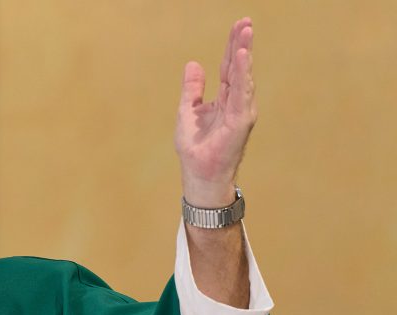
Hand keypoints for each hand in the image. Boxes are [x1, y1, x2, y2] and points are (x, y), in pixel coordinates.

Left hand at [175, 18, 255, 207]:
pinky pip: (241, 93)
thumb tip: (193, 63)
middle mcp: (236, 102)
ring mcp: (241, 111)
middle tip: (246, 22)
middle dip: (242, 44)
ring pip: (243, 76)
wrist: (199, 174)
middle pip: (239, 68)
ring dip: (244, 54)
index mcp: (225, 99)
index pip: (229, 67)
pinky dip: (241, 75)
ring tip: (245, 32)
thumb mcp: (188, 111)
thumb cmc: (195, 148)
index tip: (239, 26)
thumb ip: (192, 88)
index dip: (233, 47)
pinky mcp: (240, 120)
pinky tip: (241, 58)